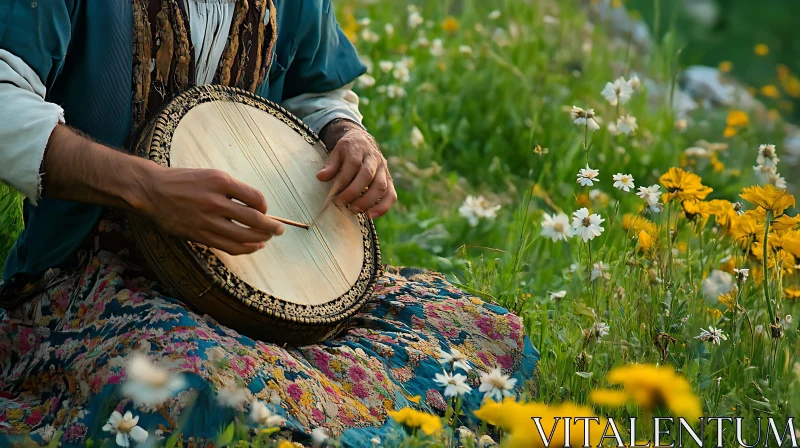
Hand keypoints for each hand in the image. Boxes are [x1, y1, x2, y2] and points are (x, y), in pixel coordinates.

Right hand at [135, 165, 284, 254]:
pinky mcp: (199, 235)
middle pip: (254, 219)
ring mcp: (206, 220)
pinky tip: (254, 247)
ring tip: (268, 239)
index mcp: (220, 181)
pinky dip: (246, 248)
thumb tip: (257, 207)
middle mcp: (214, 200)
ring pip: (243, 236)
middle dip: (272, 227)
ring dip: (261, 240)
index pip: (256, 198)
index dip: (265, 207)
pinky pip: (229, 246)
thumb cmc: (184, 181)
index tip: (265, 210)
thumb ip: (233, 189)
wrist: (152, 190)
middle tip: (280, 229)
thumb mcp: (211, 175)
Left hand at [316, 125, 396, 217]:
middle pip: (368, 175)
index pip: (353, 164)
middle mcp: (374, 158)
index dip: (344, 180)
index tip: (334, 194)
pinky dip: (383, 207)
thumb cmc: (348, 150)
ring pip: (381, 186)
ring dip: (368, 201)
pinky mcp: (389, 180)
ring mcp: (384, 169)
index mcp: (359, 149)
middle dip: (354, 192)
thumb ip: (330, 165)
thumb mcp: (336, 152)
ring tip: (353, 210)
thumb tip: (321, 177)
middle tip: (341, 204)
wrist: (364, 141)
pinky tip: (371, 215)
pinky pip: (391, 195)